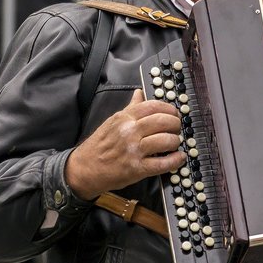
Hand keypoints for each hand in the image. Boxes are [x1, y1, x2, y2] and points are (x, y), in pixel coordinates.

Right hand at [65, 88, 184, 199]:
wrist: (84, 168)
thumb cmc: (99, 145)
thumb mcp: (113, 121)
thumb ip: (130, 108)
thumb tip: (139, 93)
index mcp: (125, 118)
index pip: (154, 106)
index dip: (169, 109)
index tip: (173, 113)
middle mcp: (130, 132)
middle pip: (164, 121)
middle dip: (175, 124)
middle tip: (176, 128)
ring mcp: (134, 150)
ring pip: (166, 141)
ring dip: (175, 141)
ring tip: (174, 143)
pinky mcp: (137, 168)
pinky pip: (162, 163)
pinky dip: (174, 160)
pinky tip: (178, 158)